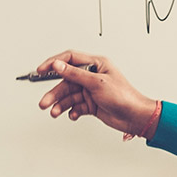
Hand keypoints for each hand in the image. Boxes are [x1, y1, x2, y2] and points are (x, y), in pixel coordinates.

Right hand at [33, 50, 159, 137]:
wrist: (135, 117)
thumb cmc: (124, 96)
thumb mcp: (97, 83)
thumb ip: (75, 74)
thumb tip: (58, 65)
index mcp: (96, 64)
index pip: (69, 59)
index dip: (54, 63)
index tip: (41, 70)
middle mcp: (92, 76)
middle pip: (66, 81)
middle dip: (55, 92)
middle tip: (45, 102)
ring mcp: (91, 91)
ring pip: (69, 96)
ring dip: (61, 104)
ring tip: (54, 112)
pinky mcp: (91, 104)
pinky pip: (76, 106)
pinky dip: (72, 111)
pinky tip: (73, 115)